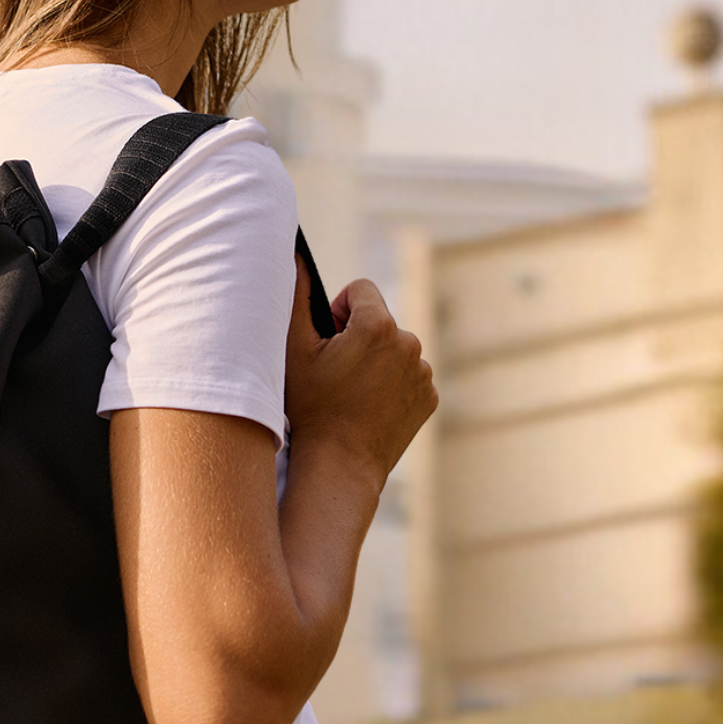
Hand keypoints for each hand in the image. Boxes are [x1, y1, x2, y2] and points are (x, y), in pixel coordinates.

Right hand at [284, 262, 435, 485]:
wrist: (339, 466)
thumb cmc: (310, 408)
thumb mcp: (293, 350)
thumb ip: (296, 298)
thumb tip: (294, 257)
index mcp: (379, 325)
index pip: (360, 289)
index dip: (339, 310)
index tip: (329, 340)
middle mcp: (410, 343)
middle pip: (379, 321)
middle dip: (358, 337)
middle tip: (336, 371)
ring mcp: (423, 373)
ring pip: (394, 349)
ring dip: (376, 361)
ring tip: (352, 392)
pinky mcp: (429, 397)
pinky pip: (408, 375)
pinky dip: (391, 384)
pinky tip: (370, 406)